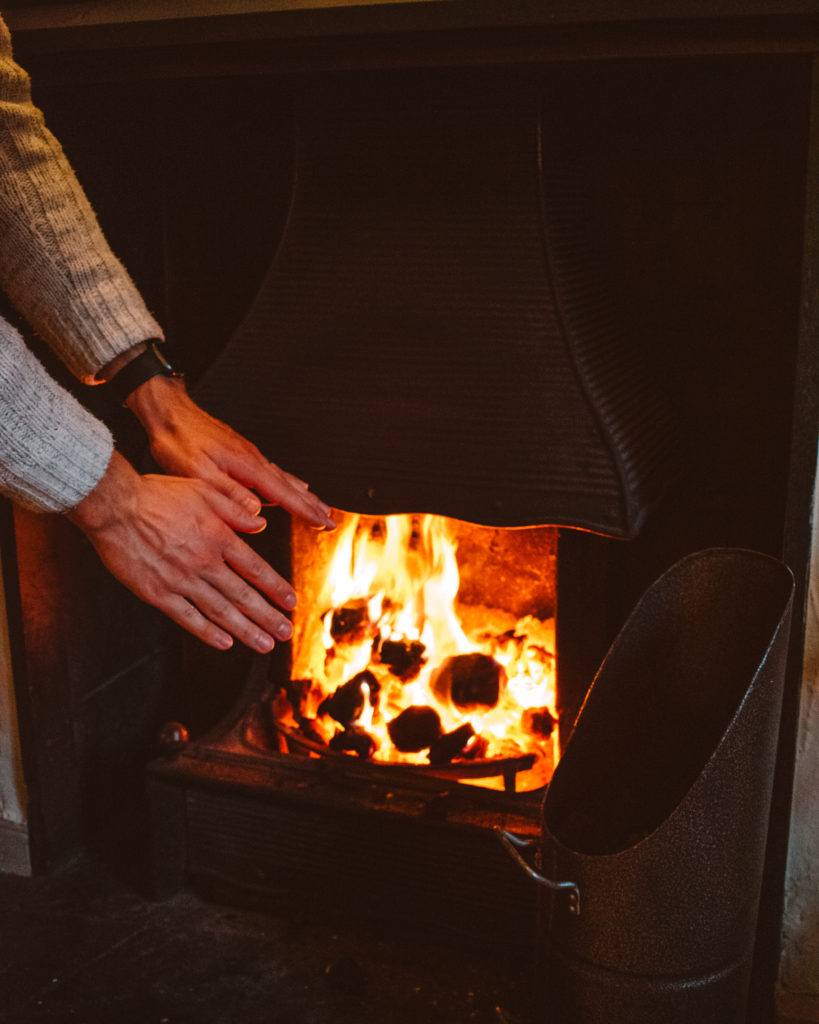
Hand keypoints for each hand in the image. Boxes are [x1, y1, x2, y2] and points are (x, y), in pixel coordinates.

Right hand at [68, 451, 297, 651]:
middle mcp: (204, 562)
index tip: (290, 602)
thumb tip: (261, 523)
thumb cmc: (156, 494)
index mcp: (218, 537)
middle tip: (285, 632)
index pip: (256, 569)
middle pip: (243, 596)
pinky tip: (225, 642)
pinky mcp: (157, 593)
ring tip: (264, 644)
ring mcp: (181, 581)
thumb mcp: (204, 489)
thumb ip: (235, 508)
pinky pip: (187, 618)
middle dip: (268, 617)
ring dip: (246, 630)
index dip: (275, 588)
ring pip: (221, 611)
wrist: (115, 506)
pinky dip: (208, 633)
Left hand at [125, 374, 335, 529]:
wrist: (168, 411)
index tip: (324, 522)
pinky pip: (273, 470)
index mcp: (247, 466)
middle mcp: (254, 459)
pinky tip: (290, 484)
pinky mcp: (241, 452)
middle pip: (291, 486)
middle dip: (312, 504)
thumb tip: (256, 512)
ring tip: (319, 506)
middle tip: (331, 520)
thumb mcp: (198, 473)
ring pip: (284, 478)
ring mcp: (249, 454)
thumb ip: (228, 493)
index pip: (284, 494)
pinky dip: (288, 481)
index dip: (305, 511)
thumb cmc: (179, 440)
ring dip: (303, 494)